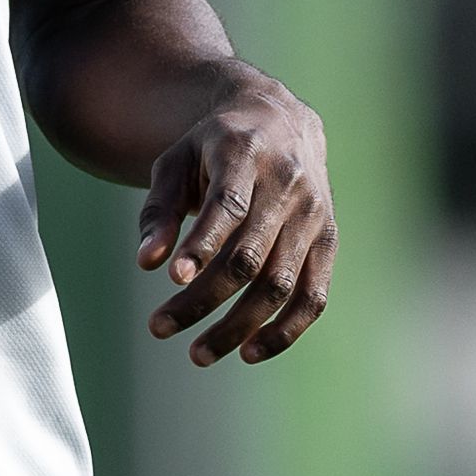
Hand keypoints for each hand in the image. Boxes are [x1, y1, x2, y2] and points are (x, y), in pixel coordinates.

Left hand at [139, 74, 335, 365]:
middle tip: (159, 328)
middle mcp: (289, 187)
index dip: (202, 243)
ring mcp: (314, 216)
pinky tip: (250, 352)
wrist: (279, 121)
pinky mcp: (328, 242)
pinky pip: (314, 295)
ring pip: (280, 284)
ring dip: (238, 325)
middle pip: (250, 256)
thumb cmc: (213, 147)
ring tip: (197, 354)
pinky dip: (286, 330)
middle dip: (204, 299)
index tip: (173, 277)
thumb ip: (158, 209)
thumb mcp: (175, 162)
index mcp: (247, 155)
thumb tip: (147, 263)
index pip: (229, 205)